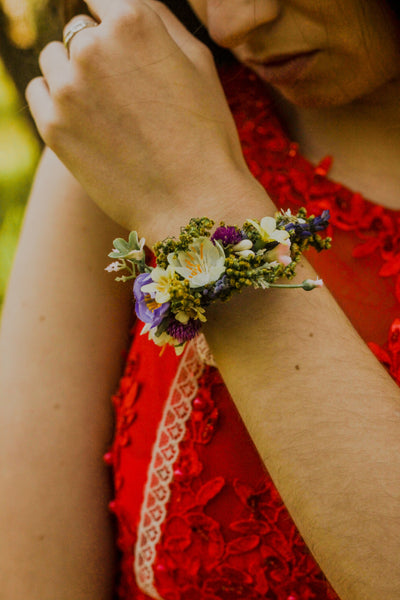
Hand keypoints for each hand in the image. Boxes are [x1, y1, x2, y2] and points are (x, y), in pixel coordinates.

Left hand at [26, 0, 264, 242]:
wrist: (194, 203)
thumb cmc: (206, 134)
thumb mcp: (198, 63)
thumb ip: (158, 19)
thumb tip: (121, 3)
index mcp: (133, 23)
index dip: (113, 22)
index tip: (120, 47)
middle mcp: (92, 47)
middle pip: (78, 32)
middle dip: (97, 53)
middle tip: (125, 94)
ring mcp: (68, 88)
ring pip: (54, 59)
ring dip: (73, 75)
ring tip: (108, 112)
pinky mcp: (53, 126)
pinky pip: (39, 92)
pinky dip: (55, 100)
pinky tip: (85, 123)